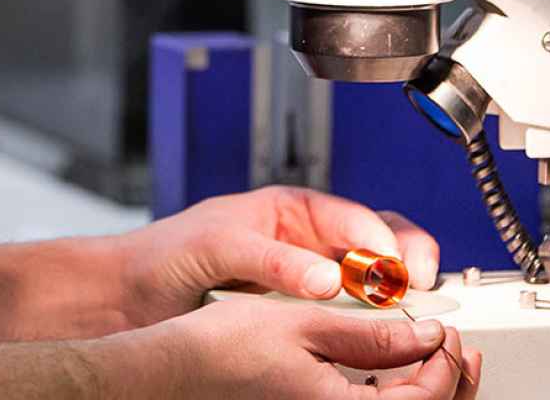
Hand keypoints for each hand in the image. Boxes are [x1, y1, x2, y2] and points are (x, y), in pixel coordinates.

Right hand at [93, 297, 480, 399]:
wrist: (175, 370)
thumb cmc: (223, 349)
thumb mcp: (306, 323)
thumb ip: (372, 335)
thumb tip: (424, 334)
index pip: (424, 399)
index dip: (445, 363)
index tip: (446, 330)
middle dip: (449, 383)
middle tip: (457, 348)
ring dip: (427, 391)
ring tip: (437, 358)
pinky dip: (395, 396)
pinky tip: (396, 373)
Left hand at [114, 185, 439, 325]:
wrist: (131, 295)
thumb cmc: (166, 253)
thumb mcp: (218, 244)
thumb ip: (271, 258)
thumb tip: (325, 277)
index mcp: (293, 210)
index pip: (357, 218)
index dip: (385, 240)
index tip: (398, 266)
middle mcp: (308, 243)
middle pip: (379, 246)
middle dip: (407, 264)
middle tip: (418, 289)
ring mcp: (307, 281)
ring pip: (369, 285)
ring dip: (392, 297)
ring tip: (404, 316)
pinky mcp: (299, 317)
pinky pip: (343, 320)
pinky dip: (364, 327)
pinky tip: (370, 339)